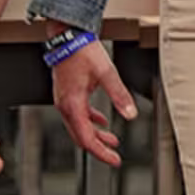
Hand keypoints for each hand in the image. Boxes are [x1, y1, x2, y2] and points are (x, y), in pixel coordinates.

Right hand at [49, 36, 136, 167]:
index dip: (101, 152)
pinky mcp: (67, 92)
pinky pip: (78, 114)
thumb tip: (130, 113)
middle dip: (98, 147)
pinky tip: (101, 121)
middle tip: (113, 156)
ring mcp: (64, 99)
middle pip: (81, 136)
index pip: (86, 139)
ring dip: (95, 135)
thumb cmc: (82, 50)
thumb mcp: (106, 73)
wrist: (67, 34)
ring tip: (111, 140)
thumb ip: (119, 95)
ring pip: (79, 126)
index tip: (113, 160)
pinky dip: (90, 121)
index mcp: (73, 104)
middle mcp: (65, 105)